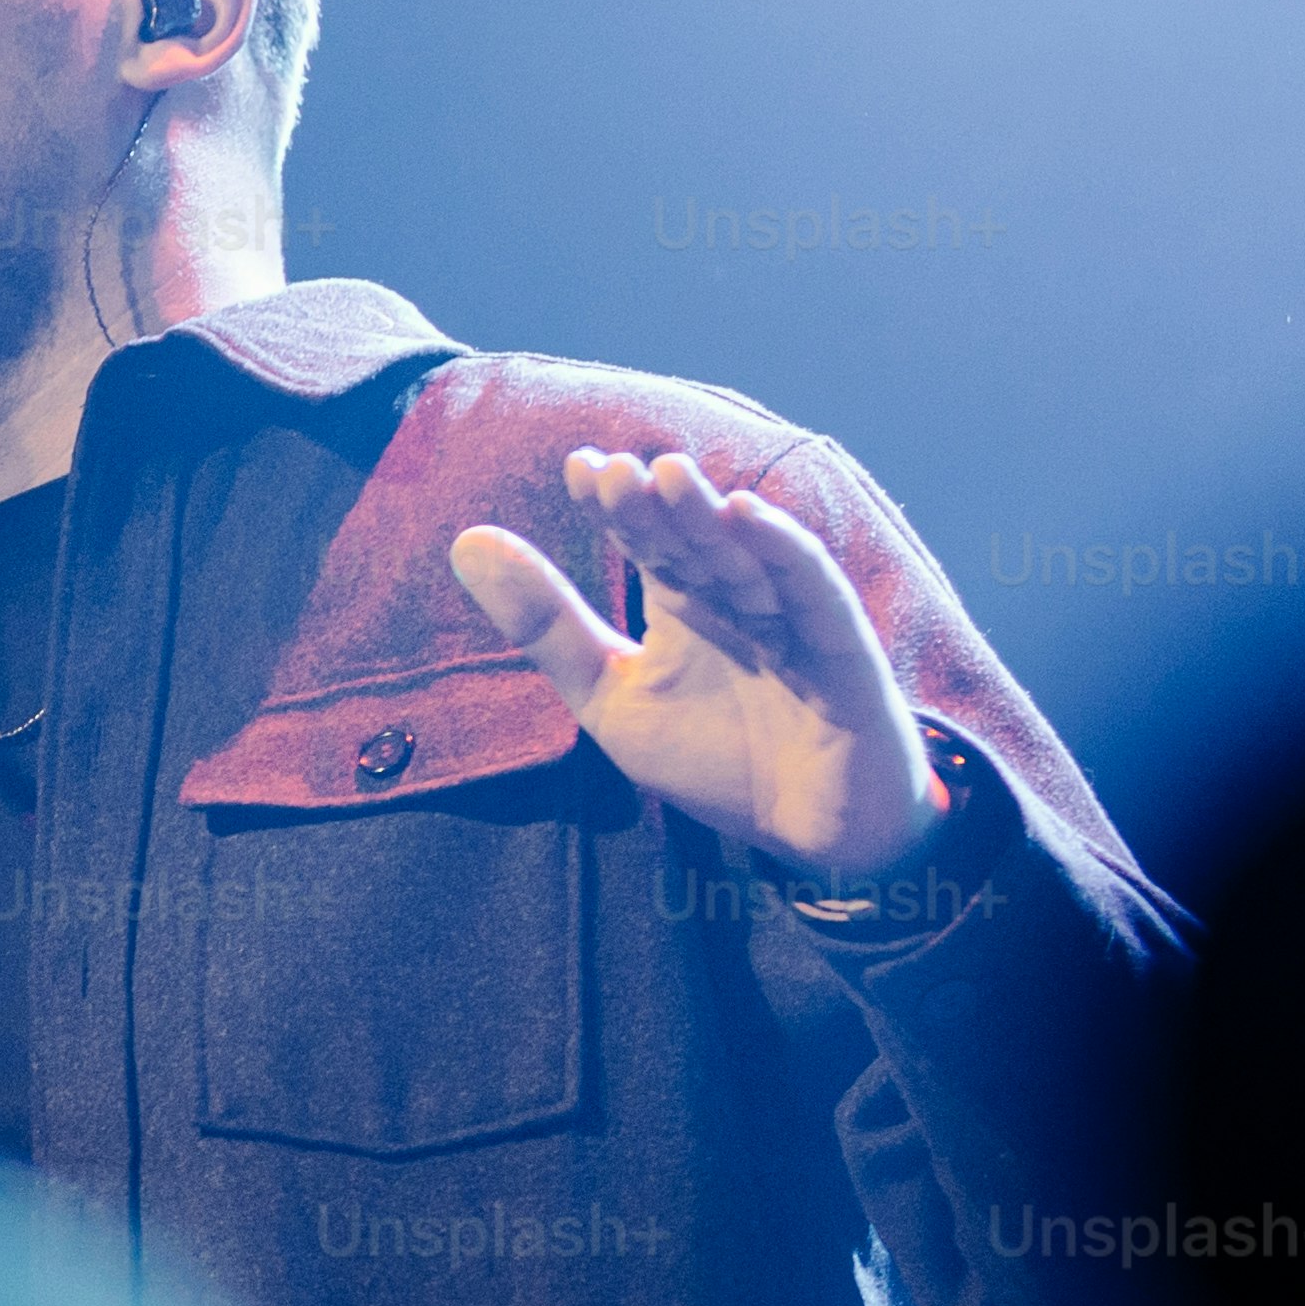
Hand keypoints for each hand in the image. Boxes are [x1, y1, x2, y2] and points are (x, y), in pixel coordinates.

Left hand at [446, 447, 948, 883]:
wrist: (811, 834)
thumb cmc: (719, 761)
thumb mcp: (612, 699)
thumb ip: (547, 627)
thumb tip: (464, 542)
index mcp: (682, 601)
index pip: (644, 538)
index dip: (612, 505)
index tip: (574, 471)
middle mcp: (734, 595)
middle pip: (690, 537)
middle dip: (653, 504)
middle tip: (610, 471)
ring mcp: (789, 613)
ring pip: (744, 552)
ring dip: (706, 515)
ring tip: (665, 474)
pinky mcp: (840, 640)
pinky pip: (810, 585)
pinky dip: (780, 549)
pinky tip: (743, 515)